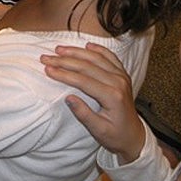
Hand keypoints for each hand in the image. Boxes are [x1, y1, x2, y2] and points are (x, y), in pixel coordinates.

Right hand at [41, 42, 144, 163]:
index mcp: (112, 96)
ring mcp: (122, 76)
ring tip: (59, 49)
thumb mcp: (98, 130)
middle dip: (64, 60)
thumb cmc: (115, 135)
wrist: (133, 136)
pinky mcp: (122, 75)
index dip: (63, 74)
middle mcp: (118, 82)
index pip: (82, 80)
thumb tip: (69, 98)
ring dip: (76, 52)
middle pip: (87, 66)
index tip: (47, 69)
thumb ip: (84, 114)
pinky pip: (110, 57)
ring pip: (96, 58)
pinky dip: (98, 49)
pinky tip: (87, 45)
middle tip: (46, 58)